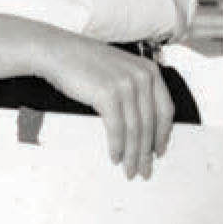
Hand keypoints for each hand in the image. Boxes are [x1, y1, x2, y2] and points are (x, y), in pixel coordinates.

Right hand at [37, 33, 174, 179]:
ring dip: (133, 155)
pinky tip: (115, 157)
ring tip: (130, 170)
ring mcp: (126, 84)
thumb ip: (136, 90)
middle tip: (144, 171)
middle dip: (147, 152)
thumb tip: (143, 126)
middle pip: (151, 124)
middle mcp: (142, 76)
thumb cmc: (85, 64)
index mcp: (149, 71)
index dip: (163, 135)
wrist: (57, 52)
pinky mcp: (109, 94)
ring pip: (136, 130)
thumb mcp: (120, 71)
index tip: (159, 152)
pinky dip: (117, 147)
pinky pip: (118, 128)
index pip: (165, 110)